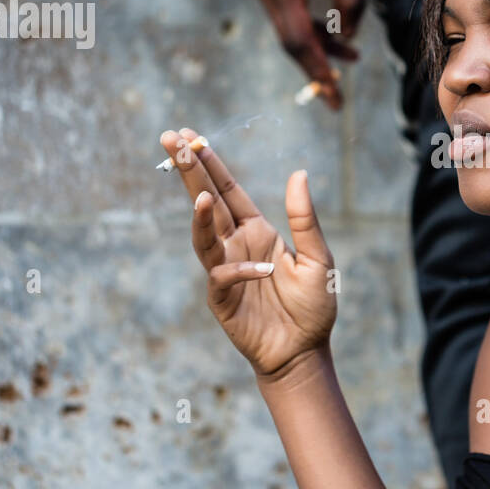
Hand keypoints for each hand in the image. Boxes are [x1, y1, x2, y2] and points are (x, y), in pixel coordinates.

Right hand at [159, 127, 336, 379]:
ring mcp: (225, 271)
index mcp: (256, 230)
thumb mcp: (318, 257)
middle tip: (171, 140)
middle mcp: (235, 246)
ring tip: (199, 197)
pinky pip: (222, 278)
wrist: (304, 352)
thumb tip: (299, 173)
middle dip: (190, 173)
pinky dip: (238, 271)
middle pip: (207, 202)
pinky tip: (263, 270)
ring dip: (199, 218)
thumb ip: (305, 219)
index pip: (227, 190)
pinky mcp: (223, 300)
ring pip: (203, 237)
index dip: (209, 163)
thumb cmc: (313, 306)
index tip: (190, 136)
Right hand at [244, 0, 363, 110]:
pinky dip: (308, 25)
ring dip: (317, 44)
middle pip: (289, 41)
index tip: (334, 96)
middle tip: (338, 96)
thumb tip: (350, 35)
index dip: (318, 70)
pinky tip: (335, 31)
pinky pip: (286, 11)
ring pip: (288, 28)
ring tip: (351, 55)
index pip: (300, 40)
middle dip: (315, 67)